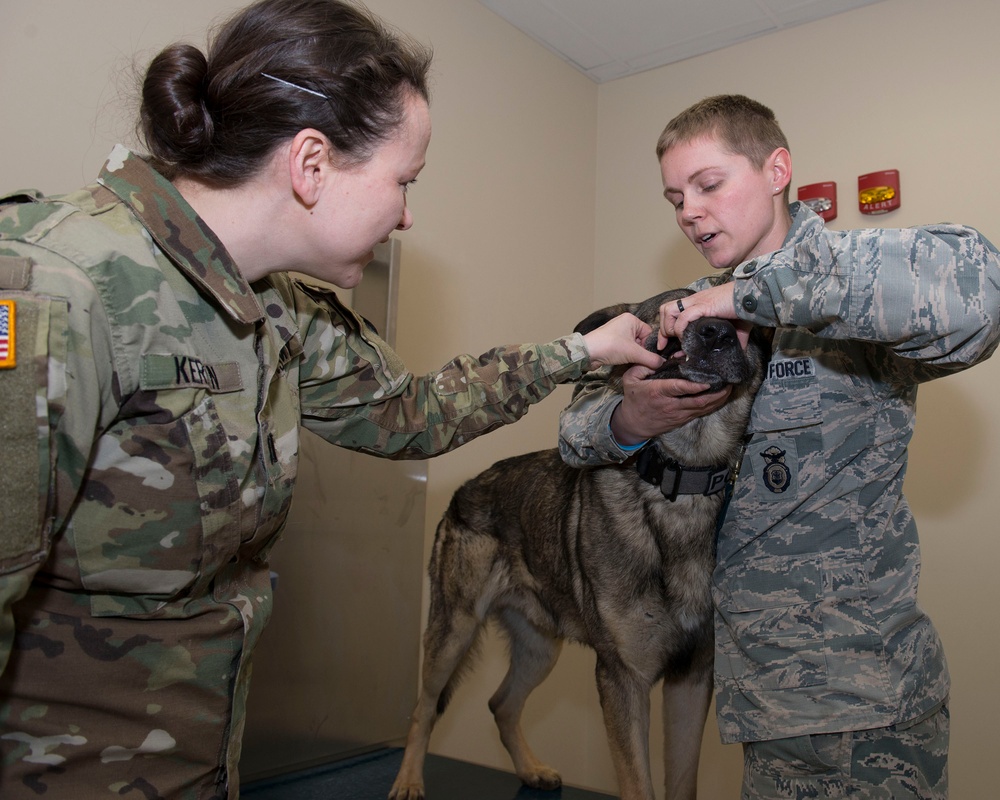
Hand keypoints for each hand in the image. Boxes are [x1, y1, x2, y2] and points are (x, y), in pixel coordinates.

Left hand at [582, 312, 664, 370]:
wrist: (586, 353)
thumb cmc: (610, 346)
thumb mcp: (634, 353)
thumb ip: (651, 359)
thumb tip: (662, 363)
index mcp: (632, 319)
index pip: (649, 333)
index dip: (649, 346)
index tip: (648, 357)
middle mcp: (625, 323)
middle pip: (642, 340)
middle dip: (641, 352)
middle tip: (638, 361)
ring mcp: (617, 332)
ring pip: (633, 346)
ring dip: (634, 355)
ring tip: (630, 361)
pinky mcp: (611, 342)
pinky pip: (625, 349)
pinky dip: (626, 356)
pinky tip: (624, 362)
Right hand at [609, 363, 731, 444]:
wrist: (632, 424)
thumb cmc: (633, 399)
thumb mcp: (631, 379)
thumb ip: (644, 366)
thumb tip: (662, 357)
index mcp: (658, 392)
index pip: (680, 388)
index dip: (696, 386)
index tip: (709, 380)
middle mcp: (671, 405)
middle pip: (698, 401)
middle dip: (716, 393)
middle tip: (728, 382)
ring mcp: (678, 414)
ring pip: (703, 408)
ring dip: (718, 399)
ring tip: (730, 387)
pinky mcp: (682, 419)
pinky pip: (701, 412)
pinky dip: (713, 404)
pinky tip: (720, 397)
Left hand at [658, 283, 739, 349]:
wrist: (753, 296)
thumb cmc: (745, 308)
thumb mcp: (736, 326)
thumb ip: (735, 338)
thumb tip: (740, 352)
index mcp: (697, 303)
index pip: (672, 312)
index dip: (665, 328)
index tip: (665, 344)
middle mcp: (694, 301)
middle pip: (665, 309)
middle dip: (663, 328)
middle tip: (666, 344)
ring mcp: (697, 302)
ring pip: (669, 310)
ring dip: (669, 328)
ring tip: (678, 340)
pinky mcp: (704, 305)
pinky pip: (684, 316)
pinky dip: (681, 328)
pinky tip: (687, 338)